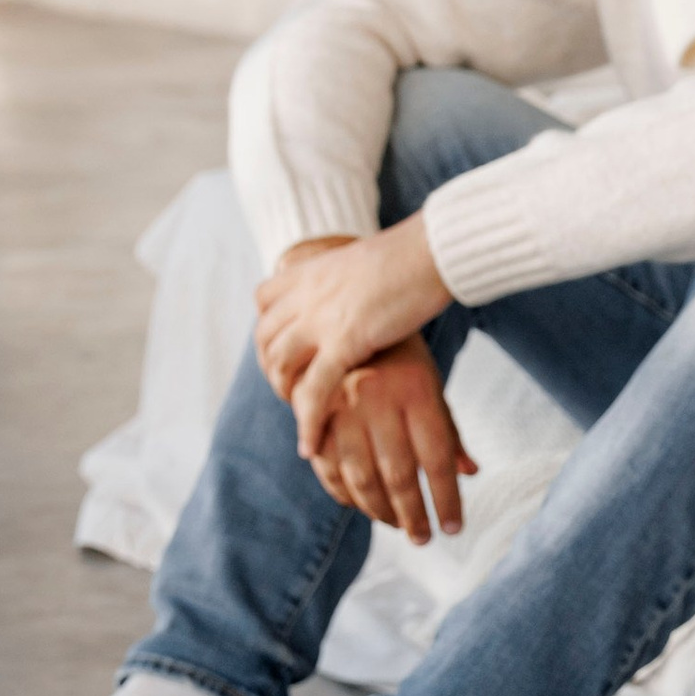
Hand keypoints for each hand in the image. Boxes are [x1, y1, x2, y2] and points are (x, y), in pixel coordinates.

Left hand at [256, 217, 452, 453]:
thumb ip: (351, 278)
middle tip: (290, 391)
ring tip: (301, 416)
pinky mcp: (343, 342)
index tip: (282, 351)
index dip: (268, 331)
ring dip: (285, 395)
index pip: (264, 302)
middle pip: (266, 339)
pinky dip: (307, 422)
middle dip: (271, 369)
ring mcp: (320, 319)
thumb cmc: (414, 256)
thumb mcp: (366, 261)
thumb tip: (361, 282)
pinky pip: (314, 391)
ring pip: (281, 366)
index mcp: (310, 271)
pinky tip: (309, 445)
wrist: (430, 251)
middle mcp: (306, 295)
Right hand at [308, 340, 477, 541]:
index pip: (437, 459)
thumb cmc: (401, 360)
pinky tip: (362, 507)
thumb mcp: (432, 386)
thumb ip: (448, 430)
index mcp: (416, 391)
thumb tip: (470, 474)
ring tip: (398, 526)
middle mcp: (378, 401)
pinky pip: (329, 469)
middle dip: (413, 515)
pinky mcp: (314, 417)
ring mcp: (342, 409)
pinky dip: (346, 495)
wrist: (346, 318)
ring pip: (362, 478)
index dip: (446, 498)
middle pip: (399, 474)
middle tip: (424, 539)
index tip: (453, 528)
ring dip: (380, 511)